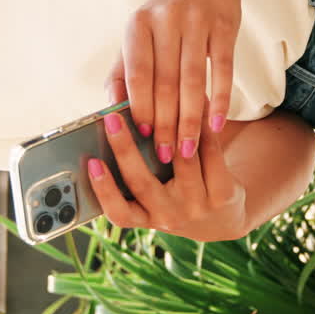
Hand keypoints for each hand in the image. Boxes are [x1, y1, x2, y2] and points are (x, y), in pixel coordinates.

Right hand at [88, 105, 246, 241]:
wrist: (223, 218)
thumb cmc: (175, 196)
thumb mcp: (154, 197)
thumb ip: (134, 173)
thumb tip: (112, 127)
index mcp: (145, 217)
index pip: (119, 212)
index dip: (103, 190)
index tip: (91, 162)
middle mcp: (169, 216)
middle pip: (143, 183)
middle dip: (124, 149)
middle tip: (111, 118)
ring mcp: (197, 206)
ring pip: (181, 160)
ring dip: (168, 125)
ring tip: (156, 95)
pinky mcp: (222, 193)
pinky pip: (210, 153)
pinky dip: (201, 126)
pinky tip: (194, 103)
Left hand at [106, 0, 241, 162]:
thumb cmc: (165, 13)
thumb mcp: (138, 33)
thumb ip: (124, 70)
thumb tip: (112, 110)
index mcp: (138, 24)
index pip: (138, 73)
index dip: (139, 106)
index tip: (141, 136)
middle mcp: (166, 20)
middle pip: (165, 82)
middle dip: (165, 123)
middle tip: (165, 155)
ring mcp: (197, 23)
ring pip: (192, 81)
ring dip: (190, 120)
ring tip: (188, 149)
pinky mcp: (224, 28)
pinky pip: (222, 70)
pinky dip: (219, 100)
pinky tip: (216, 125)